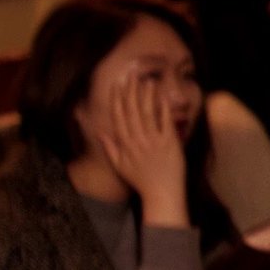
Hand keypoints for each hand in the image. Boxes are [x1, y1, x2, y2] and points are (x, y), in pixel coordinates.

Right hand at [93, 75, 189, 225]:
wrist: (162, 194)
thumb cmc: (142, 181)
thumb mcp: (120, 166)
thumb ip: (110, 148)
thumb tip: (100, 131)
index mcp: (124, 144)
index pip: (118, 116)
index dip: (117, 98)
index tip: (117, 84)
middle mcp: (137, 140)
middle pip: (131, 110)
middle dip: (130, 91)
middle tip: (131, 75)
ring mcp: (153, 141)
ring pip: (147, 113)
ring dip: (146, 96)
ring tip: (146, 81)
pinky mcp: (170, 144)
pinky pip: (165, 123)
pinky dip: (163, 109)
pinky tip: (162, 97)